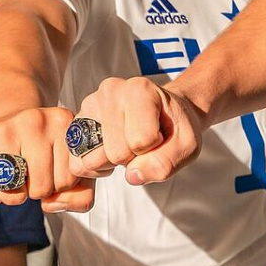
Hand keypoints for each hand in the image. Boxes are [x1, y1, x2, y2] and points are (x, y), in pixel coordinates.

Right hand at [0, 106, 94, 212]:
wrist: (7, 119)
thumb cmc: (43, 150)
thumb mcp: (72, 169)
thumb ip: (82, 196)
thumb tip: (51, 203)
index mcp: (63, 122)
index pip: (69, 182)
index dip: (61, 185)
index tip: (54, 167)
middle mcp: (35, 119)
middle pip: (42, 189)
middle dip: (38, 190)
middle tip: (32, 170)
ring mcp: (4, 129)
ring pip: (14, 196)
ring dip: (15, 195)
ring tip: (16, 173)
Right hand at [66, 77, 206, 185]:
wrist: (165, 113)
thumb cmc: (175, 127)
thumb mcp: (187, 146)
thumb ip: (166, 162)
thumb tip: (132, 175)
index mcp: (140, 89)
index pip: (141, 141)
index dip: (154, 149)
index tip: (159, 136)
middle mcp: (111, 90)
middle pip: (115, 153)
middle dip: (132, 158)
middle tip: (141, 144)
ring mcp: (90, 104)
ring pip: (93, 159)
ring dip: (111, 163)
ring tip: (125, 147)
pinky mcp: (77, 121)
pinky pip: (78, 160)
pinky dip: (96, 164)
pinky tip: (110, 152)